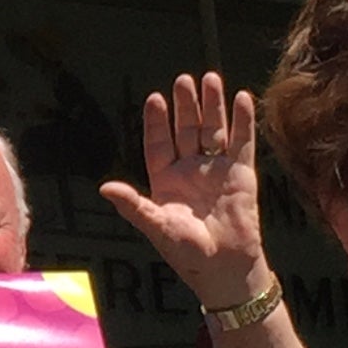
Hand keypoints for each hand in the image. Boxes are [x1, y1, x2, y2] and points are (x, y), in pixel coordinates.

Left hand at [101, 73, 271, 309]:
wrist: (225, 268)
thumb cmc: (187, 253)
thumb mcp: (157, 227)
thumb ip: (134, 205)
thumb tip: (105, 187)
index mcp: (166, 180)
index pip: (158, 144)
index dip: (156, 123)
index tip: (154, 99)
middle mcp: (190, 170)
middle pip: (186, 130)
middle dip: (185, 105)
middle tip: (184, 80)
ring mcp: (216, 169)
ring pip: (213, 130)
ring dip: (212, 106)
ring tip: (211, 79)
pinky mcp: (241, 174)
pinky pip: (242, 142)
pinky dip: (243, 121)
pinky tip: (241, 97)